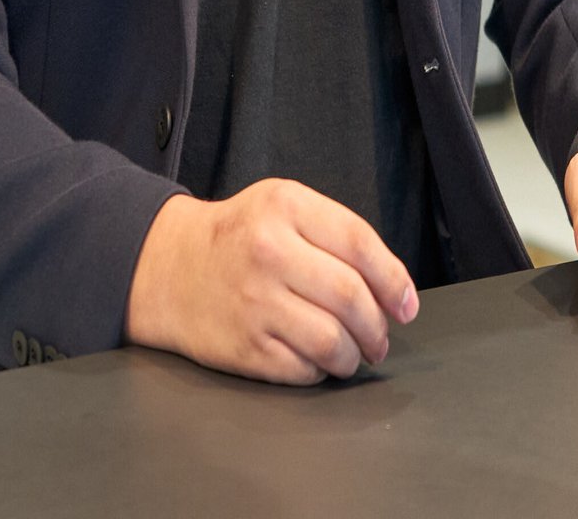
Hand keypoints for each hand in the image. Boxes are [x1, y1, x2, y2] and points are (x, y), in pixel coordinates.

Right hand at [124, 179, 418, 383]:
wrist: (170, 268)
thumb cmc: (240, 237)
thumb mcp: (285, 207)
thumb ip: (336, 234)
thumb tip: (393, 287)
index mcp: (286, 207)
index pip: (360, 244)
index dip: (394, 280)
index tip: (407, 304)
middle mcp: (270, 252)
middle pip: (351, 297)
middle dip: (378, 326)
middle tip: (381, 337)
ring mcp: (254, 302)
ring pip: (332, 340)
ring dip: (355, 355)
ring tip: (354, 353)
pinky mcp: (242, 347)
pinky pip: (302, 369)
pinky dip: (321, 371)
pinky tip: (318, 360)